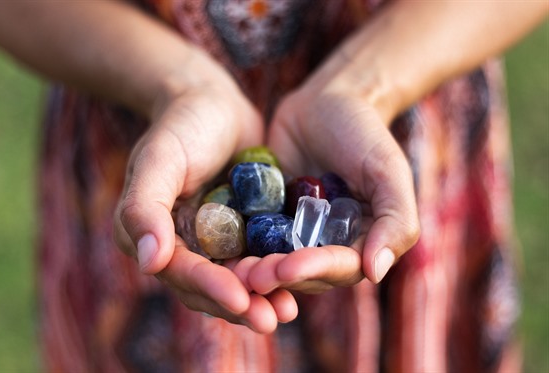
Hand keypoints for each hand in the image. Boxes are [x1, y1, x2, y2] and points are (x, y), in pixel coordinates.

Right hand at [113, 61, 296, 332]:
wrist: (213, 103)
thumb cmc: (181, 125)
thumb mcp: (159, 158)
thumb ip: (145, 208)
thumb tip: (148, 263)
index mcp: (153, 235)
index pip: (180, 270)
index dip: (209, 287)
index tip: (239, 300)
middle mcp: (181, 245)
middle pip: (209, 285)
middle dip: (239, 303)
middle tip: (270, 319)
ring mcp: (214, 240)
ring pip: (236, 278)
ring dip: (261, 297)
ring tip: (287, 311)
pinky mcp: (243, 231)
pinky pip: (258, 257)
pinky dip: (276, 272)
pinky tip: (300, 282)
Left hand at [243, 68, 419, 293]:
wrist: (324, 101)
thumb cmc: (363, 132)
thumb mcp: (387, 170)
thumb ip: (394, 219)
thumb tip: (375, 273)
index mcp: (358, 241)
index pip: (339, 267)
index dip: (315, 270)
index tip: (289, 268)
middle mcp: (324, 244)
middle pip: (302, 273)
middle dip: (278, 275)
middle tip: (252, 275)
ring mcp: (291, 232)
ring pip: (273, 260)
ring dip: (254, 269)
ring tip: (233, 269)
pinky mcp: (264, 217)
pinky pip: (250, 236)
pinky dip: (236, 245)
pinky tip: (218, 249)